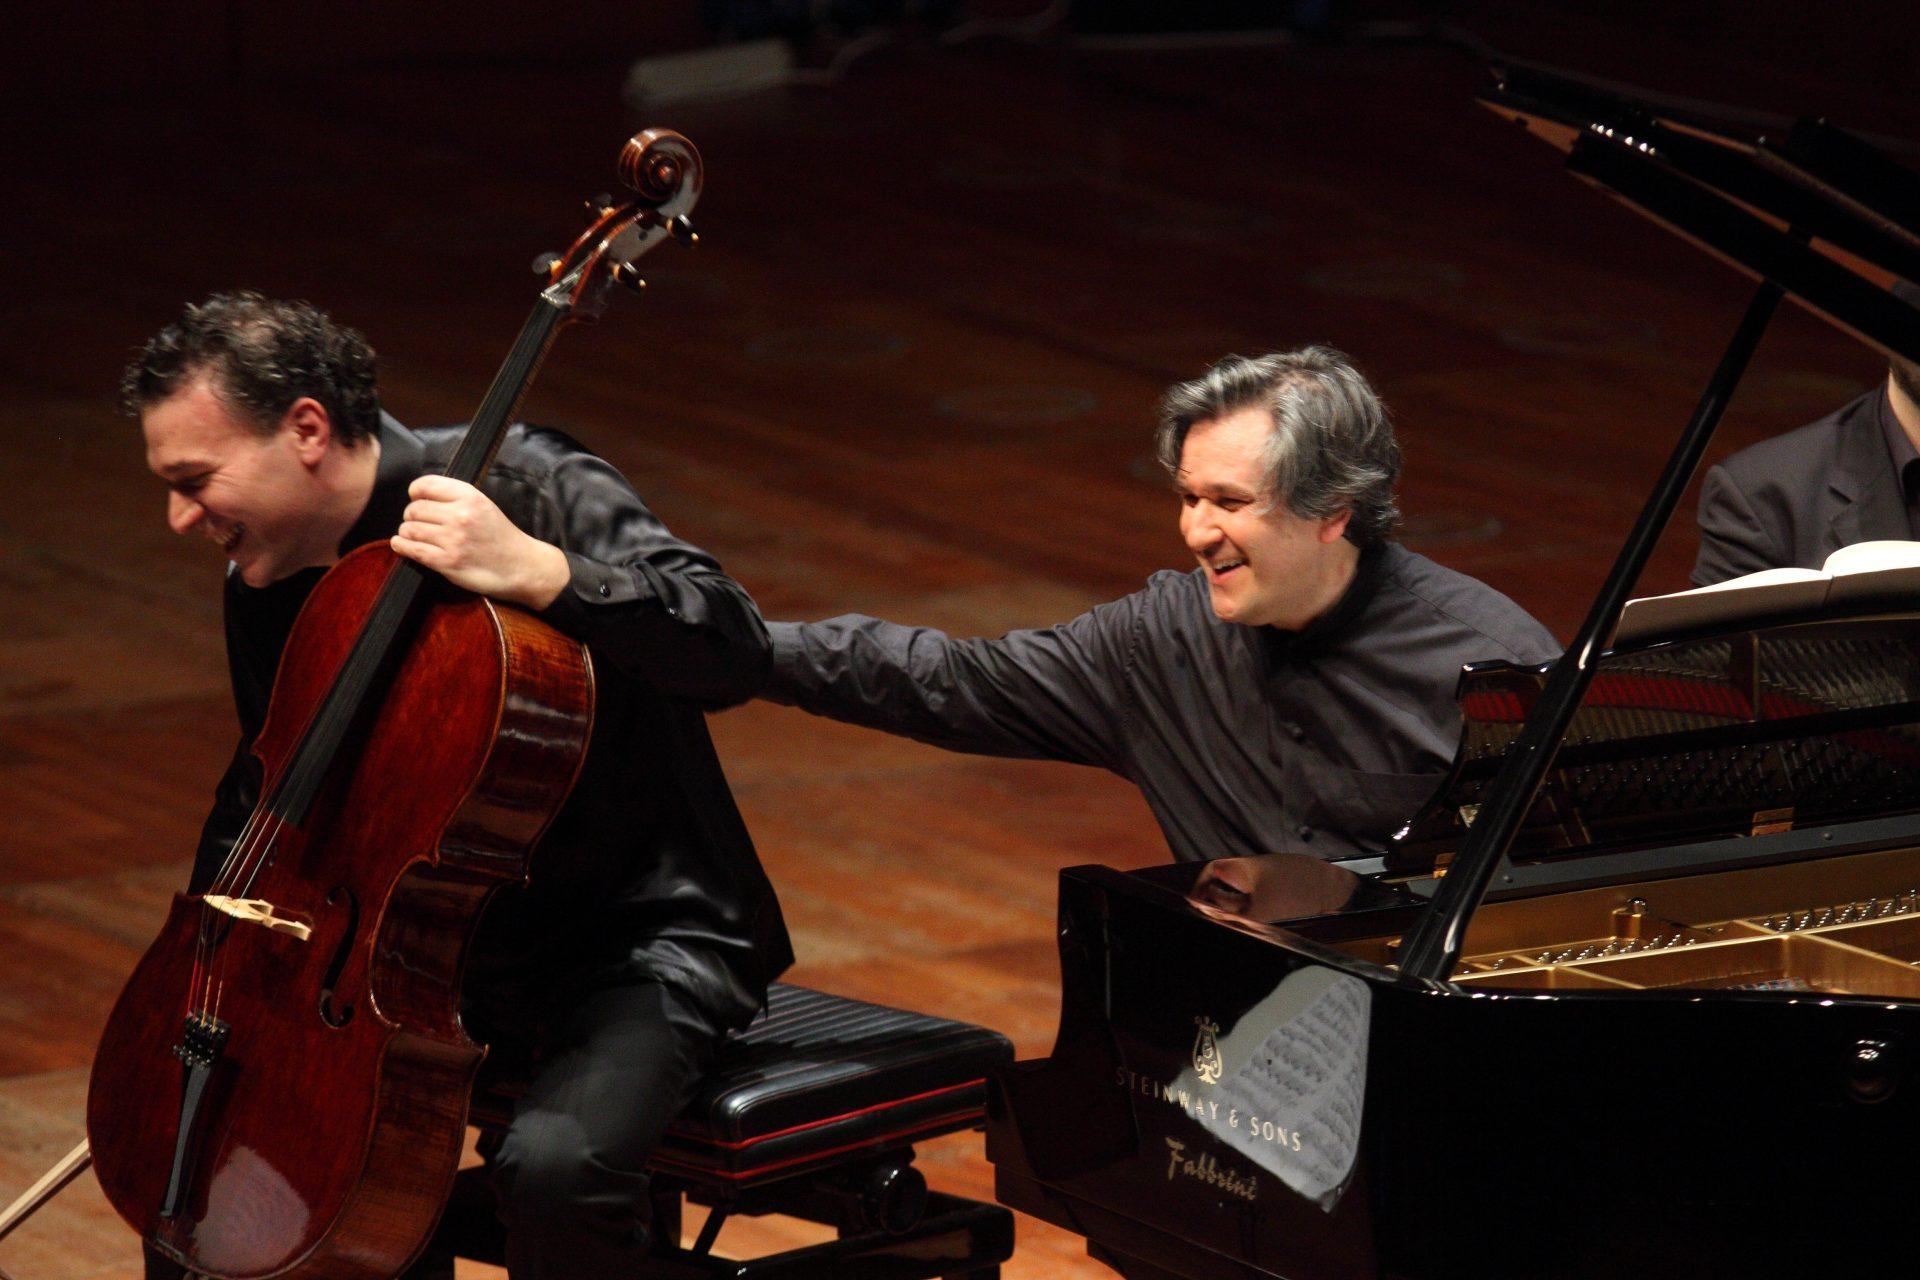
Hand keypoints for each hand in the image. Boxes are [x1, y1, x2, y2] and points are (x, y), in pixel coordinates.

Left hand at [392, 475, 570, 609]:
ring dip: (407, 532)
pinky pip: (412, 549)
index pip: (425, 485)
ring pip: (409, 529)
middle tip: (418, 522)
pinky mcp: (446, 562)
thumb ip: (455, 497)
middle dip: (412, 515)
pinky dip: (402, 546)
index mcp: (470, 497)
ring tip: (414, 535)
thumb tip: (419, 498)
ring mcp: (453, 540)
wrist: (520, 566)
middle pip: (414, 509)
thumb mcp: (483, 505)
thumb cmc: (500, 536)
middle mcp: (460, 515)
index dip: (416, 492)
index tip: (417, 499)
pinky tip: (401, 544)